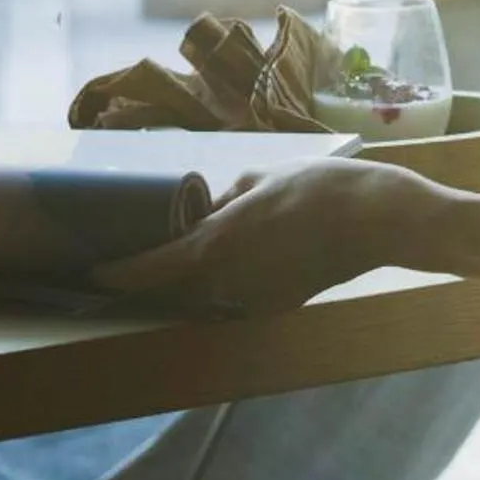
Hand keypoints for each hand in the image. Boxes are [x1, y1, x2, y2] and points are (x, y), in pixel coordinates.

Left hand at [93, 156, 440, 313]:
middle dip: (165, 266)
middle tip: (149, 242)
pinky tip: (262, 247)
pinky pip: (247, 288)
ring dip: (207, 268)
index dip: (119, 274)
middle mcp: (230, 281)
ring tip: (214, 239)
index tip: (94, 273)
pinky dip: (242, 273)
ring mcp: (258, 297)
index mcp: (217, 246)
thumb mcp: (267, 177)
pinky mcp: (284, 302)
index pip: (151, 270)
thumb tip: (213, 206)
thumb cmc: (323, 189)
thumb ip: (230, 196)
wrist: (384, 221)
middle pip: (181, 281)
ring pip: (215, 285)